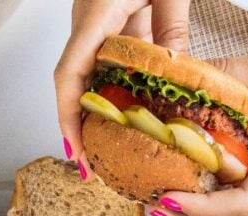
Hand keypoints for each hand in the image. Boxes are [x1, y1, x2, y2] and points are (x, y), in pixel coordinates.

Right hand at [55, 0, 191, 176]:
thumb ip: (170, 25)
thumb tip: (179, 69)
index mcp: (94, 15)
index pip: (69, 74)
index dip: (68, 117)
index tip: (77, 150)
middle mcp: (86, 22)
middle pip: (74, 84)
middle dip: (79, 128)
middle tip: (94, 168)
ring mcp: (94, 23)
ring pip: (88, 77)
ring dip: (95, 115)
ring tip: (110, 154)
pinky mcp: (109, 21)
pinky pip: (105, 64)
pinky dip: (113, 92)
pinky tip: (131, 116)